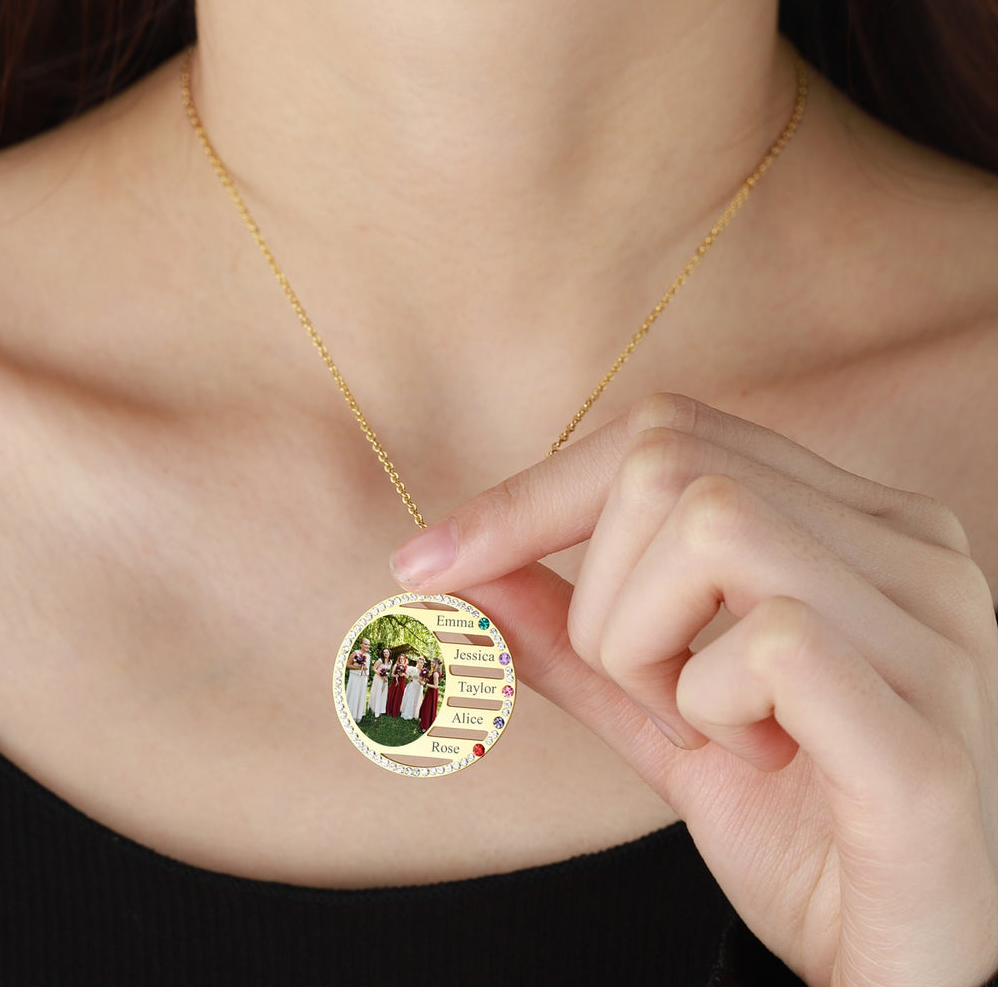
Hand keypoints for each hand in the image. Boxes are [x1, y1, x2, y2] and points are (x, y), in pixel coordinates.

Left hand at [392, 395, 997, 986]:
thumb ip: (570, 626)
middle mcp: (911, 547)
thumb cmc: (791, 816)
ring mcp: (935, 630)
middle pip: (672, 465)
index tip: (431, 561)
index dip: (535, 493)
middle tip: (654, 691)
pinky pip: (771, 644)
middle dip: (604, 593)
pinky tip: (763, 760)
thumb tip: (460, 564)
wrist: (892, 960)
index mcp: (853, 520)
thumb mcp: (655, 703)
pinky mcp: (930, 732)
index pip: (666, 432)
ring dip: (649, 648)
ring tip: (707, 726)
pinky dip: (711, 708)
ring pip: (713, 529)